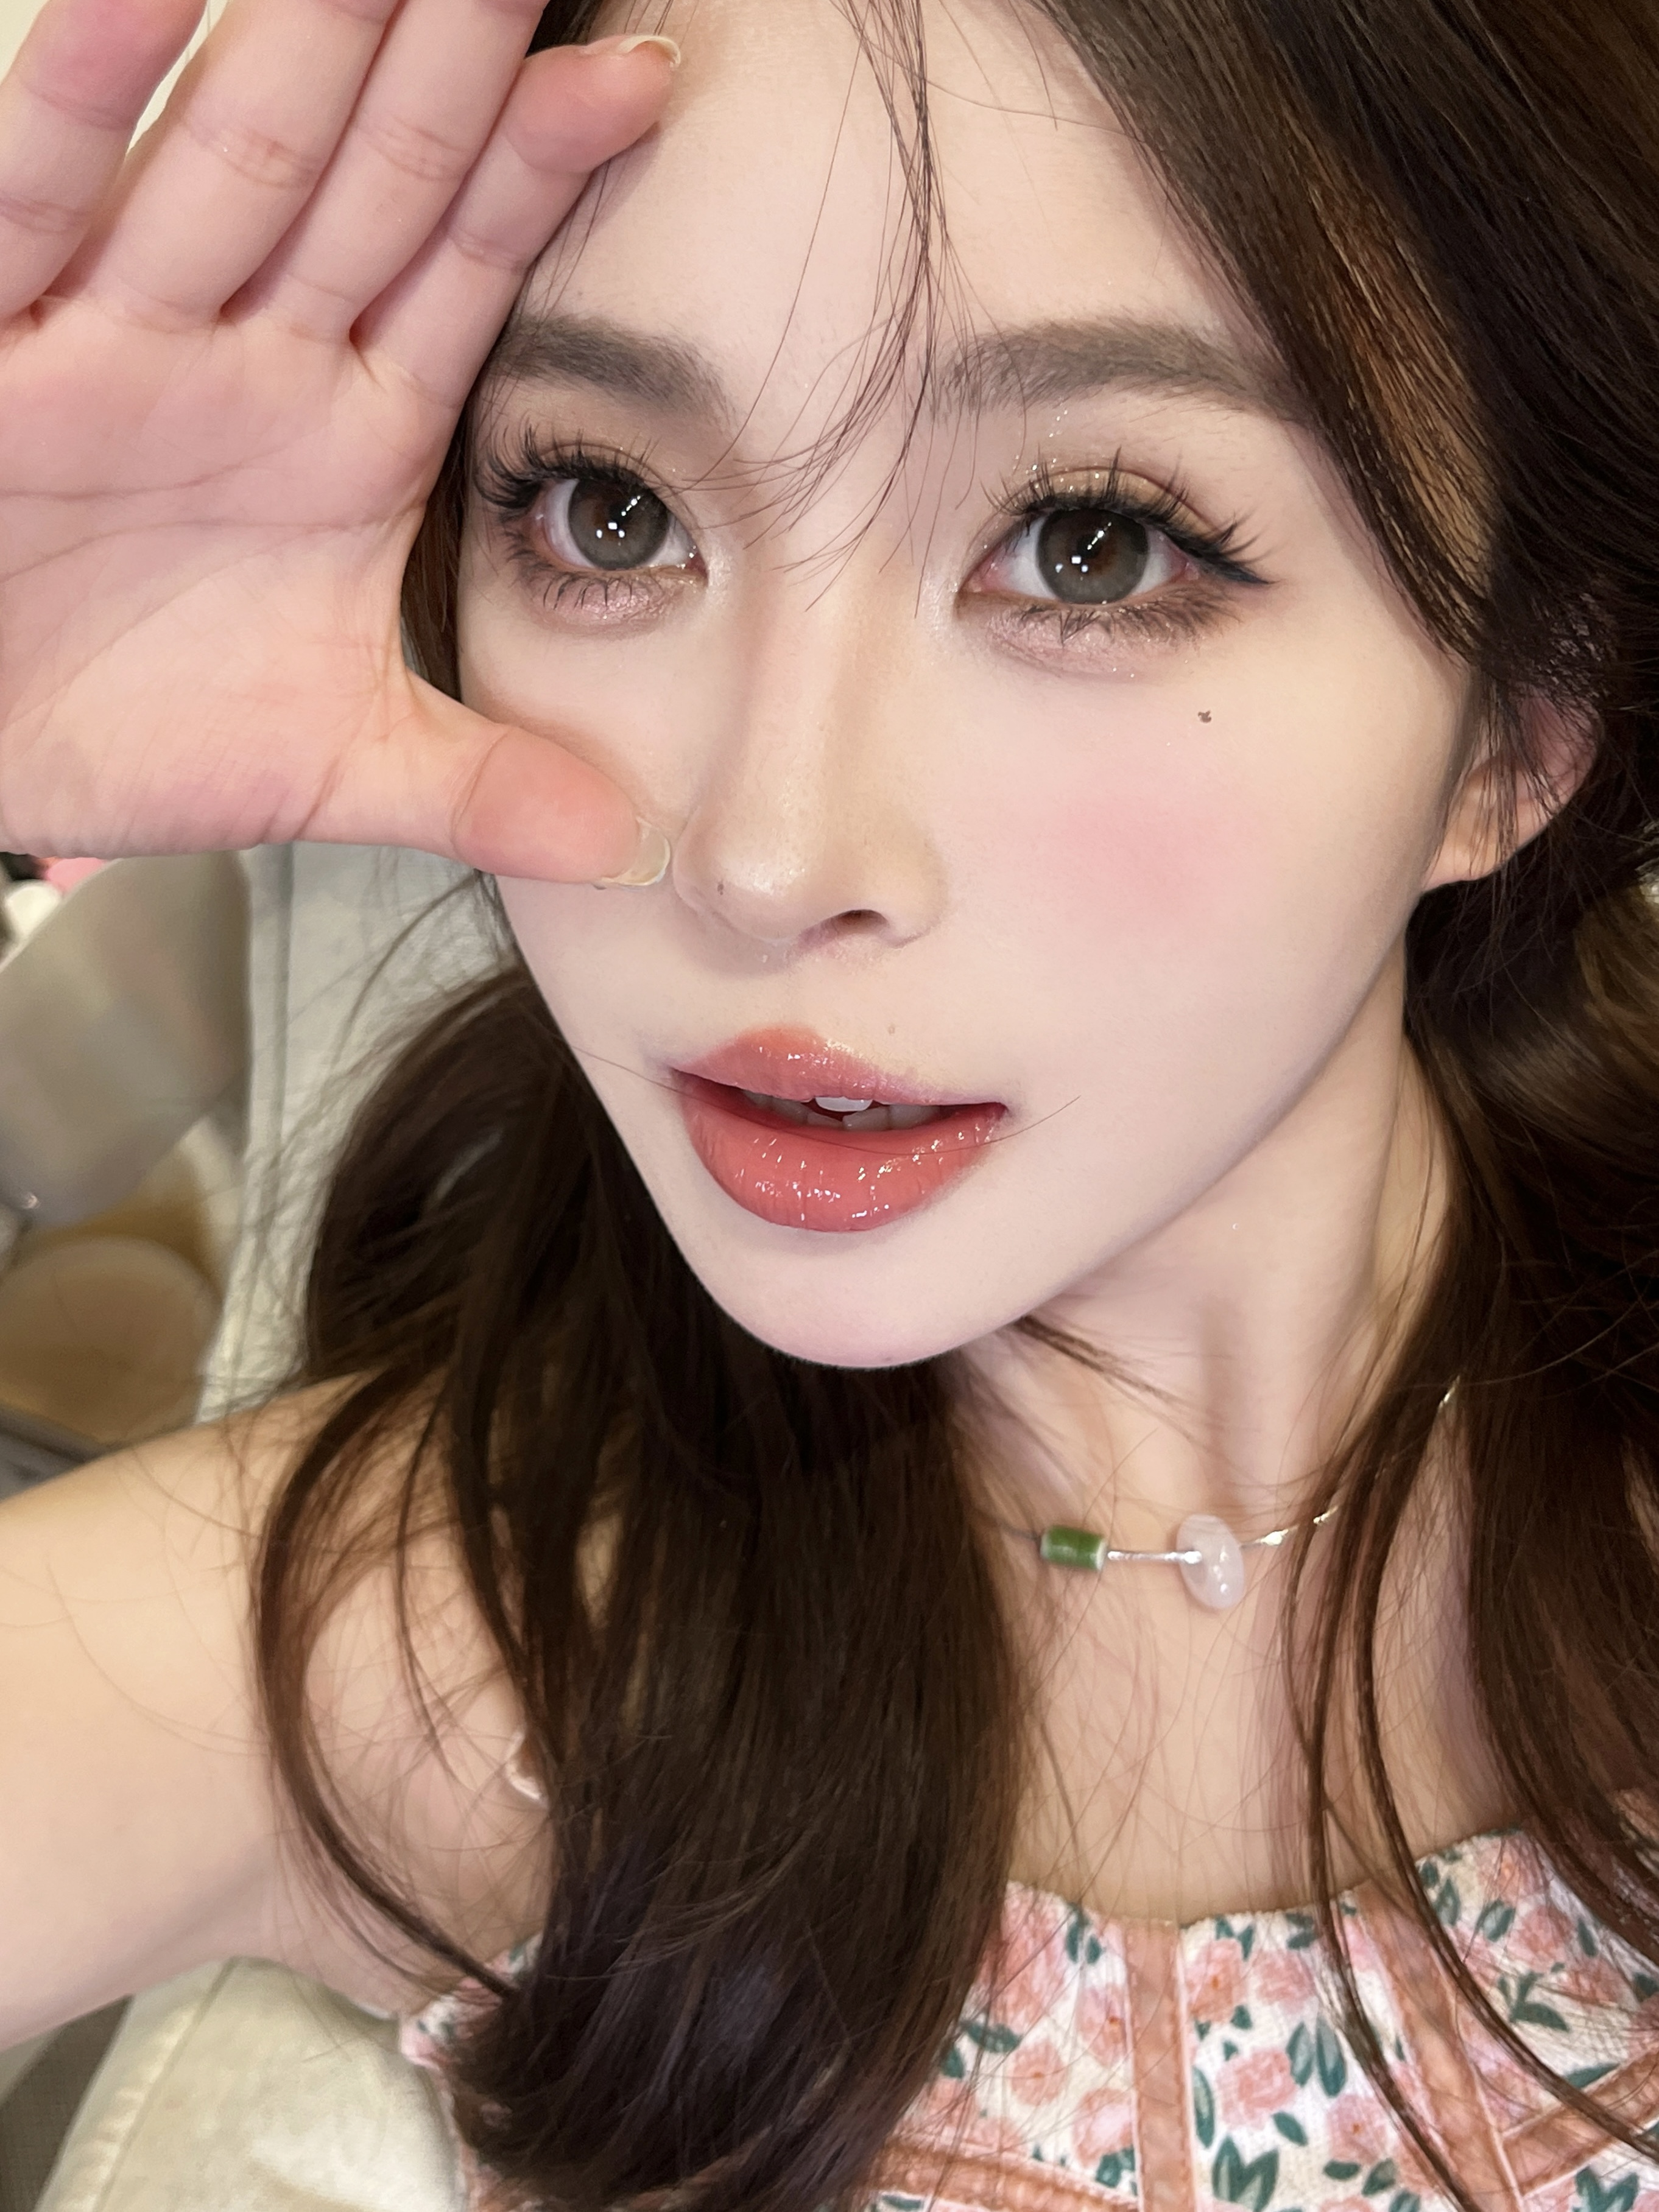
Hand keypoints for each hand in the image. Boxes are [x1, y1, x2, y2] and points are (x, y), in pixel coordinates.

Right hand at [0, 0, 674, 878]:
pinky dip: (82, 93)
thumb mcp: (326, 763)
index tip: (640, 76)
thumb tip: (627, 846)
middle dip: (444, 51)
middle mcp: (239, 355)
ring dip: (305, 39)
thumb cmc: (120, 725)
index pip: (458, 272)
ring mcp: (110, 333)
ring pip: (221, 157)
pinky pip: (31, 196)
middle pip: (365, 175)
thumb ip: (478, 787)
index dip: (540, 172)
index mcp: (341, 434)